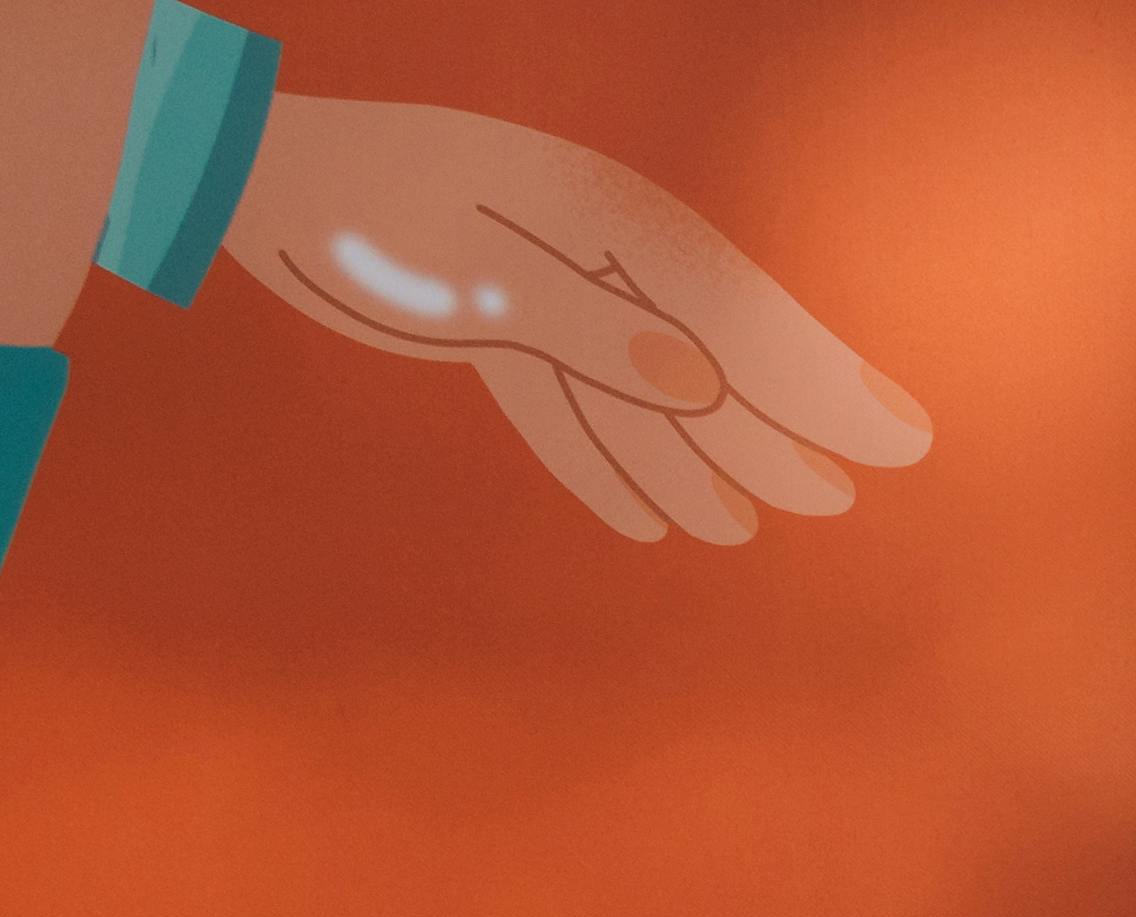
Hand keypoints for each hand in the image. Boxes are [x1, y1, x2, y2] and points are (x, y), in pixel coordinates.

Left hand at [229, 99, 930, 545]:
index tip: (895, 441)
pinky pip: (566, 401)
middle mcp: (588, 256)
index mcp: (609, 230)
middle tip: (843, 494)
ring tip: (743, 527)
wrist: (240, 170)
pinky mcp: (480, 318)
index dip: (821, 385)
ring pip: (635, 388)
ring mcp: (535, 286)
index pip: (741, 320)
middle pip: (705, 354)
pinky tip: (639, 514)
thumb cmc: (359, 213)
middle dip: (773, 427)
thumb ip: (595, 335)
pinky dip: (604, 456)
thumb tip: (707, 392)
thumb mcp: (478, 277)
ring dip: (692, 458)